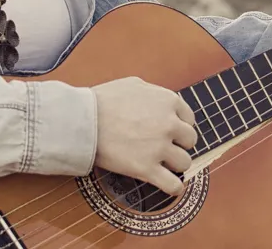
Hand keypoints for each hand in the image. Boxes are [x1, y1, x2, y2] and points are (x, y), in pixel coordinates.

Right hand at [91, 77, 197, 195]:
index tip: (170, 133)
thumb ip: (154, 93)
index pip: (189, 119)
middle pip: (189, 141)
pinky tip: (167, 185)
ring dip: (175, 165)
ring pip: (184, 163)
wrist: (81, 120)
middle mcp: (169, 123)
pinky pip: (173, 185)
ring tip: (161, 164)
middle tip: (163, 147)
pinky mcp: (146, 169)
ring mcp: (159, 147)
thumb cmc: (103, 101)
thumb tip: (163, 103)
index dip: (179, 127)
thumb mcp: (134, 84)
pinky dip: (173, 188)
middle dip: (178, 144)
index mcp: (168, 101)